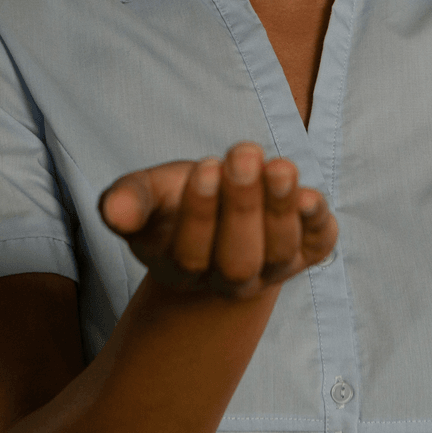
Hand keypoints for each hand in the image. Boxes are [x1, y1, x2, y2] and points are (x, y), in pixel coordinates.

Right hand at [98, 141, 338, 299]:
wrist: (220, 220)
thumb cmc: (176, 201)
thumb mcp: (148, 195)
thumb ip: (128, 201)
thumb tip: (113, 209)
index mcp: (181, 268)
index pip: (190, 254)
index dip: (200, 212)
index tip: (207, 166)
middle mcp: (230, 278)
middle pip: (237, 261)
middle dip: (243, 207)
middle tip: (244, 154)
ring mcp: (272, 268)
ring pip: (279, 254)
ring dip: (281, 209)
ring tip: (280, 166)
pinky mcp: (307, 249)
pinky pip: (318, 246)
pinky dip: (318, 225)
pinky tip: (312, 196)